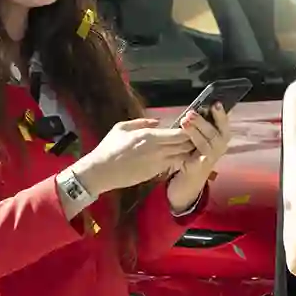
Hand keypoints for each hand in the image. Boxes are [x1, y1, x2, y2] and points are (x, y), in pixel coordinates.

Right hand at [76, 119, 195, 194]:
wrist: (101, 172)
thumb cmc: (109, 148)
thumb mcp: (122, 128)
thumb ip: (142, 122)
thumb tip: (158, 121)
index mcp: (150, 136)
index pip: (179, 133)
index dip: (188, 130)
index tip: (190, 126)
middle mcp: (158, 149)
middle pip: (185, 145)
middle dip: (192, 140)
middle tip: (194, 136)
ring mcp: (158, 163)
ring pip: (182, 156)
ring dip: (187, 151)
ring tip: (189, 146)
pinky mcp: (155, 173)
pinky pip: (173, 165)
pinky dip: (179, 160)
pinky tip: (178, 156)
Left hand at [171, 103, 233, 185]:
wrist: (190, 178)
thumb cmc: (193, 152)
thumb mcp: (198, 136)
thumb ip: (199, 125)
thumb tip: (196, 109)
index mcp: (221, 136)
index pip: (224, 124)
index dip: (221, 114)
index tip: (215, 103)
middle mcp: (220, 147)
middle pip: (216, 133)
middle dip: (202, 122)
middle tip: (190, 113)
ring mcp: (212, 158)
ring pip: (207, 144)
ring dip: (195, 132)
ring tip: (184, 122)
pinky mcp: (202, 167)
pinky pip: (199, 156)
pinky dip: (193, 147)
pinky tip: (183, 138)